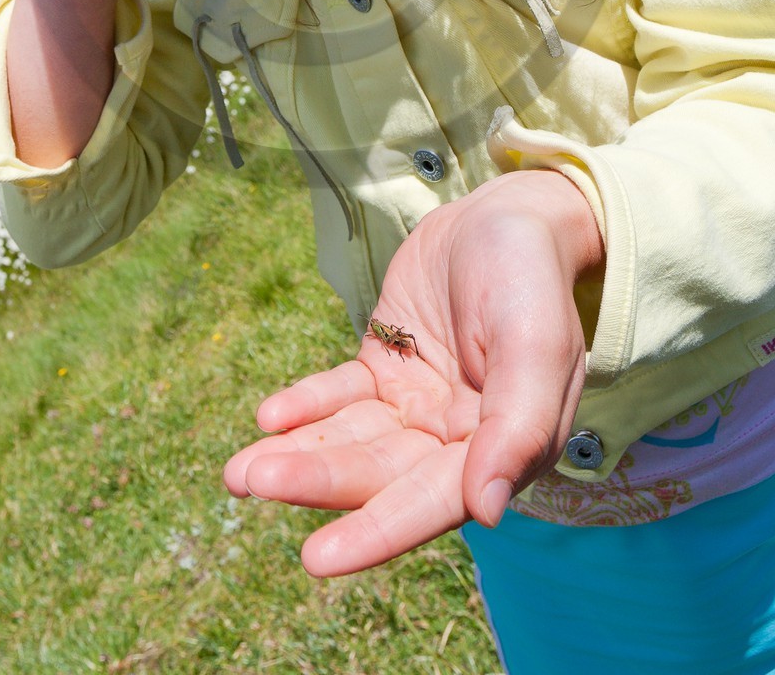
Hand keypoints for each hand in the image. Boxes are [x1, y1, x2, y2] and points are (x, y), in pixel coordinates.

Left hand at [224, 170, 601, 576]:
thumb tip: (487, 509)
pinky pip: (340, 395)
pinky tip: (269, 414)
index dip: (378, 530)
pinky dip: (305, 407)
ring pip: (351, 441)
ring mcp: (415, 405)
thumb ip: (517, 424)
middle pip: (378, 473)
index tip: (317, 558)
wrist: (510, 216)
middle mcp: (455, 439)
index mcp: (503, 448)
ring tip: (237, 471)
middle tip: (249, 481)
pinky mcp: (385, 368)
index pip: (435, 500)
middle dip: (316, 480)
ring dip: (297, 453)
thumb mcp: (537, 341)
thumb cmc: (532, 278)